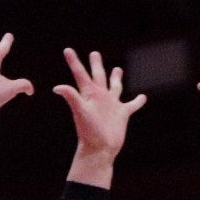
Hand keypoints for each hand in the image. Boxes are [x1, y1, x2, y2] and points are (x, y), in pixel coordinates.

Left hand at [53, 47, 146, 166]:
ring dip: (116, 78)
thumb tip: (57, 87)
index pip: (80, 74)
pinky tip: (142, 97)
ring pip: (115, 87)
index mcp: (89, 94)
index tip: (67, 50)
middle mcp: (100, 97)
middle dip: (96, 64)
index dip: (74, 62)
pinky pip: (132, 105)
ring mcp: (111, 105)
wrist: (100, 149)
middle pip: (98, 76)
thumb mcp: (80, 111)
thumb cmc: (89, 132)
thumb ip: (72, 97)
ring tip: (117, 69)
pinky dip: (138, 101)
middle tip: (94, 53)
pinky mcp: (122, 114)